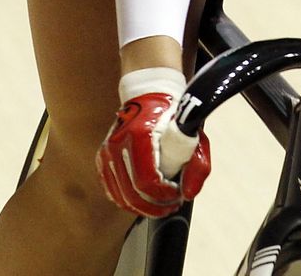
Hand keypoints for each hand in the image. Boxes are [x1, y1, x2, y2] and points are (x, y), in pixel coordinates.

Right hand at [96, 67, 210, 217]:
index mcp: (140, 134)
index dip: (163, 196)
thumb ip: (197, 165)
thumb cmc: (174, 114)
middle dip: (154, 206)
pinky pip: (112, 190)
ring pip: (120, 196)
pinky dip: (127, 199)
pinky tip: (143, 196)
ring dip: (141, 206)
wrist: (151, 93)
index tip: (177, 195)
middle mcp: (118, 143)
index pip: (146, 181)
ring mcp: (107, 151)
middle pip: (131, 194)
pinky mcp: (103, 157)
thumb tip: (188, 194)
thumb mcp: (194, 135)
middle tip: (171, 205)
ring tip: (159, 202)